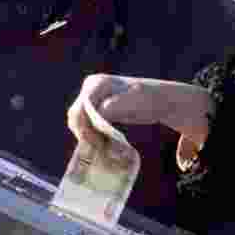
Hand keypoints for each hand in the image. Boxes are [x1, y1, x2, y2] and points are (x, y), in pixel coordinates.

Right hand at [67, 75, 213, 147]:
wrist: (158, 100)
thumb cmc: (149, 99)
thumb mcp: (136, 101)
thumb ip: (118, 104)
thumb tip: (103, 110)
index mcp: (98, 83)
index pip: (82, 108)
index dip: (86, 127)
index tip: (98, 144)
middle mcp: (90, 89)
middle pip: (76, 116)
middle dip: (85, 135)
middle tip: (101, 151)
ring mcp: (91, 99)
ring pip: (78, 123)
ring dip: (88, 138)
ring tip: (104, 151)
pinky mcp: (95, 110)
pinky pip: (86, 125)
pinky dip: (92, 137)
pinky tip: (104, 147)